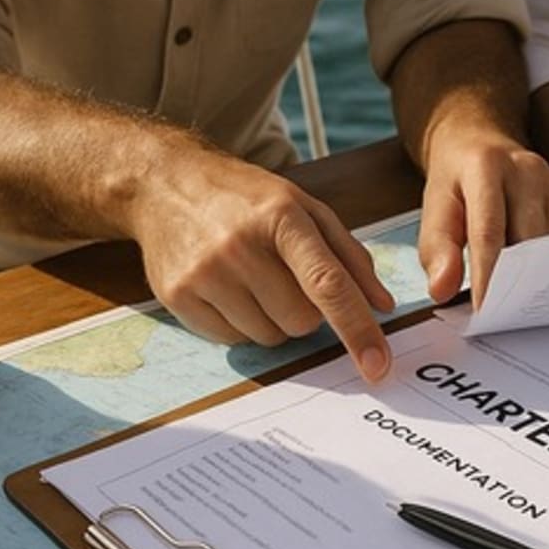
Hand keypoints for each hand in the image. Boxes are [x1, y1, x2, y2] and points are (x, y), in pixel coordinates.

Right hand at [131, 143, 394, 381]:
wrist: (165, 183)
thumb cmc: (244, 197)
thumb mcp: (302, 205)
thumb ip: (348, 254)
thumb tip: (383, 305)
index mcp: (281, 216)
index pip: (327, 283)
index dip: (357, 327)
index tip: (378, 365)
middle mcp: (240, 246)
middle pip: (301, 320)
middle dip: (307, 311)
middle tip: (287, 278)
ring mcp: (204, 274)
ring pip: (268, 337)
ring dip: (273, 319)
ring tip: (254, 278)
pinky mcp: (177, 297)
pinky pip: (232, 341)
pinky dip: (241, 324)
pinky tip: (228, 288)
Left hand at [419, 131, 548, 306]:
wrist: (478, 143)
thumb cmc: (455, 181)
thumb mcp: (434, 208)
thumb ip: (437, 249)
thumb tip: (442, 290)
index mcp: (485, 166)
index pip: (489, 230)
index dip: (487, 275)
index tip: (484, 311)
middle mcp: (526, 168)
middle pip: (527, 239)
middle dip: (514, 282)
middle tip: (502, 316)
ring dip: (536, 275)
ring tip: (518, 301)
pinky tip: (537, 277)